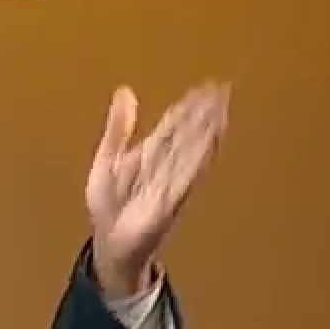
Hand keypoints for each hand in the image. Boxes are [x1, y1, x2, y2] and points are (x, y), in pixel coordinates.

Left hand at [85, 81, 229, 295]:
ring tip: (221, 111)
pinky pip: (183, 181)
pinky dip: (194, 164)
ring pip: (190, 153)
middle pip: (187, 135)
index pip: (173, 125)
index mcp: (149, 154)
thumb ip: (118, 128)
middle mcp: (163, 166)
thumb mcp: (107, 159)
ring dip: (205, 134)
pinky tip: (206, 149)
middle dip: (203, 114)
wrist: (108, 241)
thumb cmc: (110, 204)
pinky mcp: (167, 203)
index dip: (188, 106)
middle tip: (222, 90)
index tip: (207, 87)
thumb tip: (126, 91)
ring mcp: (168, 184)